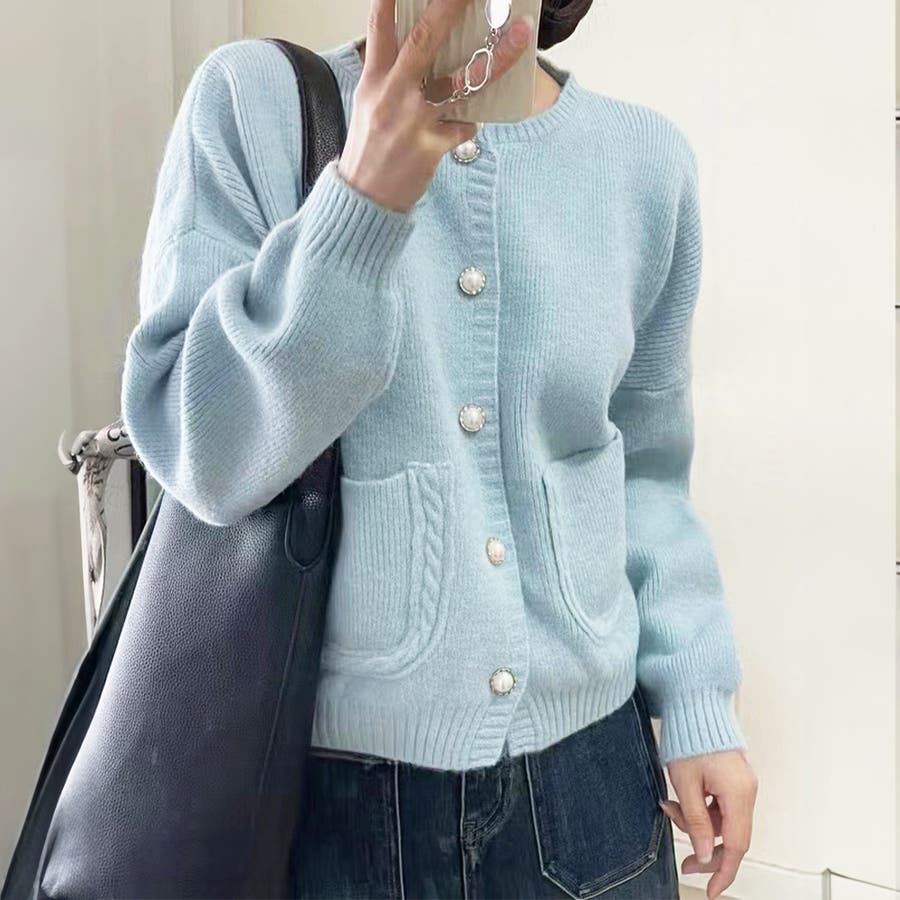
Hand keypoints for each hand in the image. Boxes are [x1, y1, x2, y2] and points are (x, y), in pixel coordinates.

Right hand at [338, 0, 532, 212]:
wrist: (365, 196)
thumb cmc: (369, 146)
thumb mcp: (368, 100)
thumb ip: (389, 70)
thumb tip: (418, 42)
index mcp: (375, 77)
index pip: (380, 24)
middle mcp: (393, 94)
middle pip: (423, 42)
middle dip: (450, 8)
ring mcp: (414, 120)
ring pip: (461, 82)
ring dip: (496, 58)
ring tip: (519, 36)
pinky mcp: (432, 147)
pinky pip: (465, 125)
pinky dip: (470, 121)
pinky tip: (464, 124)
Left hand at [658, 749, 757, 899]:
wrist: (694, 705)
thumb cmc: (689, 737)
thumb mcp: (685, 783)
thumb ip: (696, 822)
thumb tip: (704, 854)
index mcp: (738, 793)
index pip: (736, 845)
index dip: (723, 870)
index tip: (712, 889)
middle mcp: (746, 790)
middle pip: (731, 835)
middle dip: (705, 849)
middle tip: (685, 862)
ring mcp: (742, 784)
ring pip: (723, 821)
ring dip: (697, 823)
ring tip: (669, 807)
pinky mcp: (733, 779)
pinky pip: (720, 806)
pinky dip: (701, 809)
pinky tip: (680, 800)